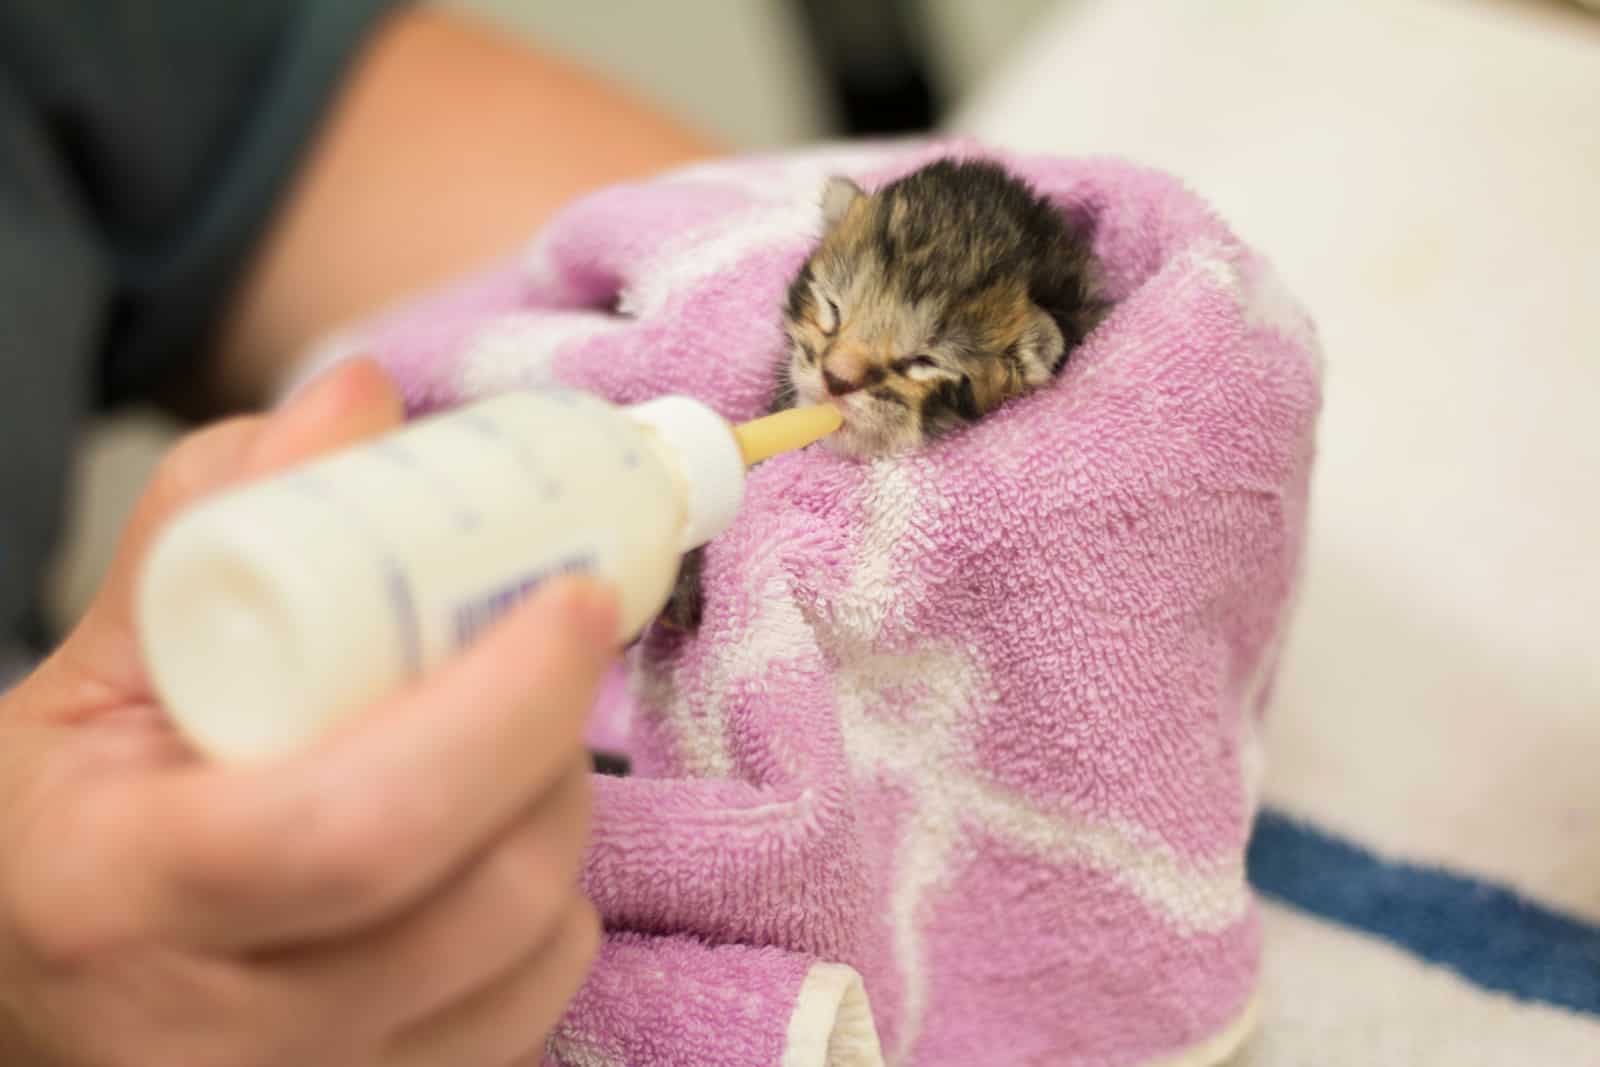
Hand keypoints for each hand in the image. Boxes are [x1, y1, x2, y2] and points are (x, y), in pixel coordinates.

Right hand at [0, 361, 613, 1064]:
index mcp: (124, 896)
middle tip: (557, 644)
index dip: (503, 705)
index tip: (574, 598)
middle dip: (555, 743)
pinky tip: (490, 843)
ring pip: (535, 952)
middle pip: (487, 892)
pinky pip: (531, 1008)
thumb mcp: (93, 670)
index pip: (367, 825)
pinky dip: (547, 909)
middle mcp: (218, 1041)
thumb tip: (359, 400)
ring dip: (560, 817)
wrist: (25, 990)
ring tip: (511, 739)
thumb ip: (210, 522)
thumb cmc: (61, 825)